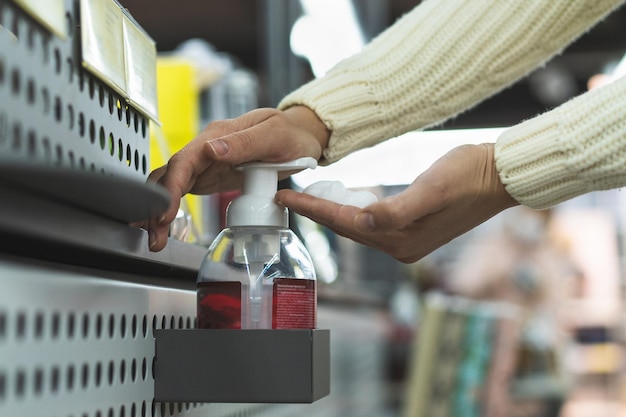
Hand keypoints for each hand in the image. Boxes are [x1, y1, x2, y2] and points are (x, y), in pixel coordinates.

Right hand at [142, 106, 329, 250]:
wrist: (300, 136)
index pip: (184, 161)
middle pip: (172, 176)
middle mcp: (206, 148)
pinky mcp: (210, 175)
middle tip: (154, 236)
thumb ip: (243, 143)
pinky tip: (164, 225)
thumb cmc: (290, 133)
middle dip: (157, 206)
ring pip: (173, 185)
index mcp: (217, 135)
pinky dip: (171, 207)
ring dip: (160, 211)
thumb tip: (210, 150)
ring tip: (155, 239)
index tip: (165, 213)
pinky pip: (184, 190)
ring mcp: (206, 163)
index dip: (171, 188)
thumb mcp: (273, 135)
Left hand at [275, 143, 517, 262]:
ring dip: (332, 212)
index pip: (345, 224)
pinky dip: (352, 210)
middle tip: (288, 195)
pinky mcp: (412, 229)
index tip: (287, 196)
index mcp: (401, 239)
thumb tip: (361, 221)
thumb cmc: (468, 176)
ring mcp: (407, 239)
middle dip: (316, 212)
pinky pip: (372, 222)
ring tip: (307, 196)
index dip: (314, 209)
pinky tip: (344, 198)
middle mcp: (401, 246)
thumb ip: (396, 208)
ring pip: (357, 226)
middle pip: (347, 228)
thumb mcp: (432, 188)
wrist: (499, 176)